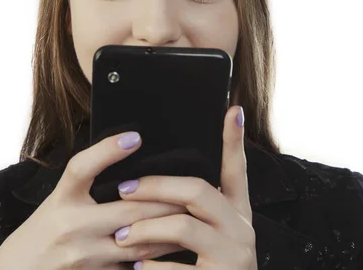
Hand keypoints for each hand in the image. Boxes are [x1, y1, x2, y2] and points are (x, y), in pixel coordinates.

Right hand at [0, 131, 186, 269]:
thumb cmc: (42, 233)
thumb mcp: (58, 202)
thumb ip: (87, 185)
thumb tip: (127, 159)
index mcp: (61, 199)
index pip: (82, 167)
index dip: (107, 150)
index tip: (135, 136)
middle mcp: (71, 225)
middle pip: (129, 209)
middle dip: (167, 201)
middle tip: (195, 190)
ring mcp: (82, 256)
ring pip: (139, 241)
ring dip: (169, 231)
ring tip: (194, 217)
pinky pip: (132, 266)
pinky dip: (154, 258)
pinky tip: (174, 250)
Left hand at [113, 106, 257, 268]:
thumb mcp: (202, 239)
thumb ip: (187, 212)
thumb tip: (146, 184)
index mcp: (236, 213)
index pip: (237, 170)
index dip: (235, 140)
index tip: (232, 110)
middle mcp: (242, 229)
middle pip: (198, 191)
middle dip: (156, 187)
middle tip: (123, 189)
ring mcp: (235, 256)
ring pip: (184, 227)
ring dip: (146, 229)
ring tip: (120, 236)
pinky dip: (153, 268)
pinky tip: (136, 269)